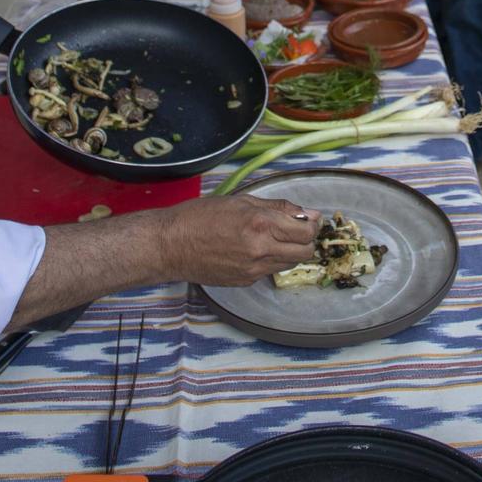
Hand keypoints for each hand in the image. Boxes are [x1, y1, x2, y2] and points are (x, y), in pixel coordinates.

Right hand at [154, 194, 320, 285]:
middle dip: (306, 240)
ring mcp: (253, 269)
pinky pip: (270, 271)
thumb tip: (307, 213)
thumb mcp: (241, 200)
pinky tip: (255, 248)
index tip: (308, 218)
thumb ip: (278, 208)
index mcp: (261, 224)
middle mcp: (261, 249)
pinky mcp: (246, 281)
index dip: (312, 224)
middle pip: (305, 252)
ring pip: (290, 263)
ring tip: (273, 237)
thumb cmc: (199, 217)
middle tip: (295, 229)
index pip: (306, 231)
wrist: (170, 246)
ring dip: (290, 250)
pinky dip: (271, 259)